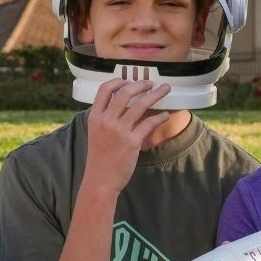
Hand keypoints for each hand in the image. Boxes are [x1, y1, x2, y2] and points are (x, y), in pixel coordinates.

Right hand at [81, 78, 171, 195]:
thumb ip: (105, 119)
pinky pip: (149, 123)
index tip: (128, 80)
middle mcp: (106, 121)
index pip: (104, 90)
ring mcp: (119, 131)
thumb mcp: (95, 134)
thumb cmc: (99, 159)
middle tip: (151, 83)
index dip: (118, 81)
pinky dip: (159, 117)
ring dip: (156, 94)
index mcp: (95, 117)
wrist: (100, 180)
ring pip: (140, 105)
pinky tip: (165, 115)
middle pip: (125, 92)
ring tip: (165, 90)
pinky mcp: (132, 142)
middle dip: (141, 84)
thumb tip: (120, 106)